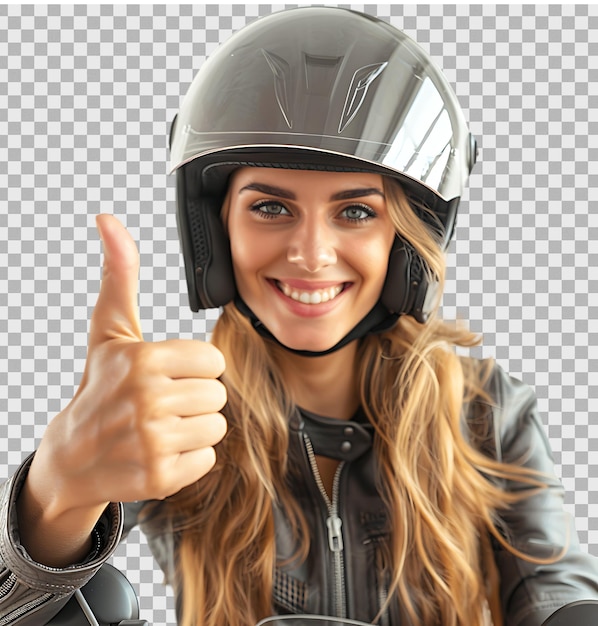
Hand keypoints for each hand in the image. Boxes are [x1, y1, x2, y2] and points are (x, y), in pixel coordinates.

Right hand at [30, 214, 227, 513]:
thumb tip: (108, 218)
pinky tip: (158, 452)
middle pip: (217, 395)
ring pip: (216, 427)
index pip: (214, 362)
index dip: (195, 369)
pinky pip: (207, 460)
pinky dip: (188, 459)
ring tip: (159, 427)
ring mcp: (152, 441)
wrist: (72, 456)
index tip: (166, 376)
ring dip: (194, 428)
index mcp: (144, 360)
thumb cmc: (100, 386)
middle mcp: (147, 400)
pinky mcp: (159, 477)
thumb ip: (121, 276)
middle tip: (159, 405)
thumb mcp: (110, 331)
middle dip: (194, 398)